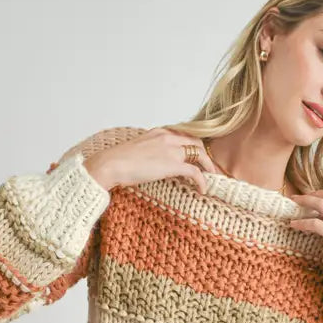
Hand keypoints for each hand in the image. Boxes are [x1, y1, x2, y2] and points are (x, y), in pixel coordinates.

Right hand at [84, 127, 217, 193]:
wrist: (111, 164)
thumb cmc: (118, 161)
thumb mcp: (137, 151)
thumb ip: (150, 153)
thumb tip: (153, 165)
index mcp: (159, 132)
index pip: (184, 135)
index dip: (194, 147)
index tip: (198, 158)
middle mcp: (168, 137)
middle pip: (196, 142)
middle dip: (205, 155)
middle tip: (210, 168)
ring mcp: (171, 149)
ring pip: (200, 154)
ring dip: (208, 167)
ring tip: (211, 178)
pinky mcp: (172, 164)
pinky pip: (195, 171)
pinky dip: (202, 180)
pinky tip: (203, 189)